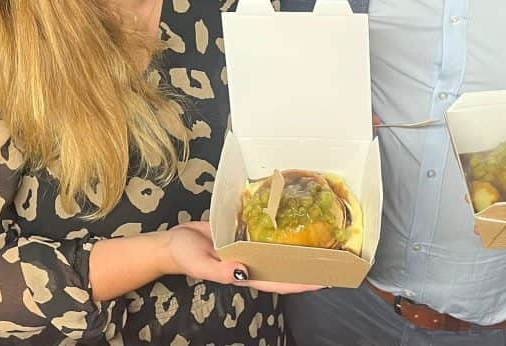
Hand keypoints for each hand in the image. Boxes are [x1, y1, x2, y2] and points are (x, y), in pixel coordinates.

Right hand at [167, 222, 321, 294]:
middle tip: (333, 258)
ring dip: (297, 249)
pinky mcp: (243, 234)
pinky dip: (280, 233)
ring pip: (277, 251)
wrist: (172, 242)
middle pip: (284, 267)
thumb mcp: (199, 263)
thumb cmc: (184, 255)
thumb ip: (219, 270)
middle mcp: (251, 263)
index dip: (302, 283)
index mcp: (245, 274)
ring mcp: (248, 249)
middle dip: (306, 266)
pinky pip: (265, 235)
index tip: (324, 279)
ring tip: (321, 240)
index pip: (280, 281)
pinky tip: (293, 223)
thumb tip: (242, 270)